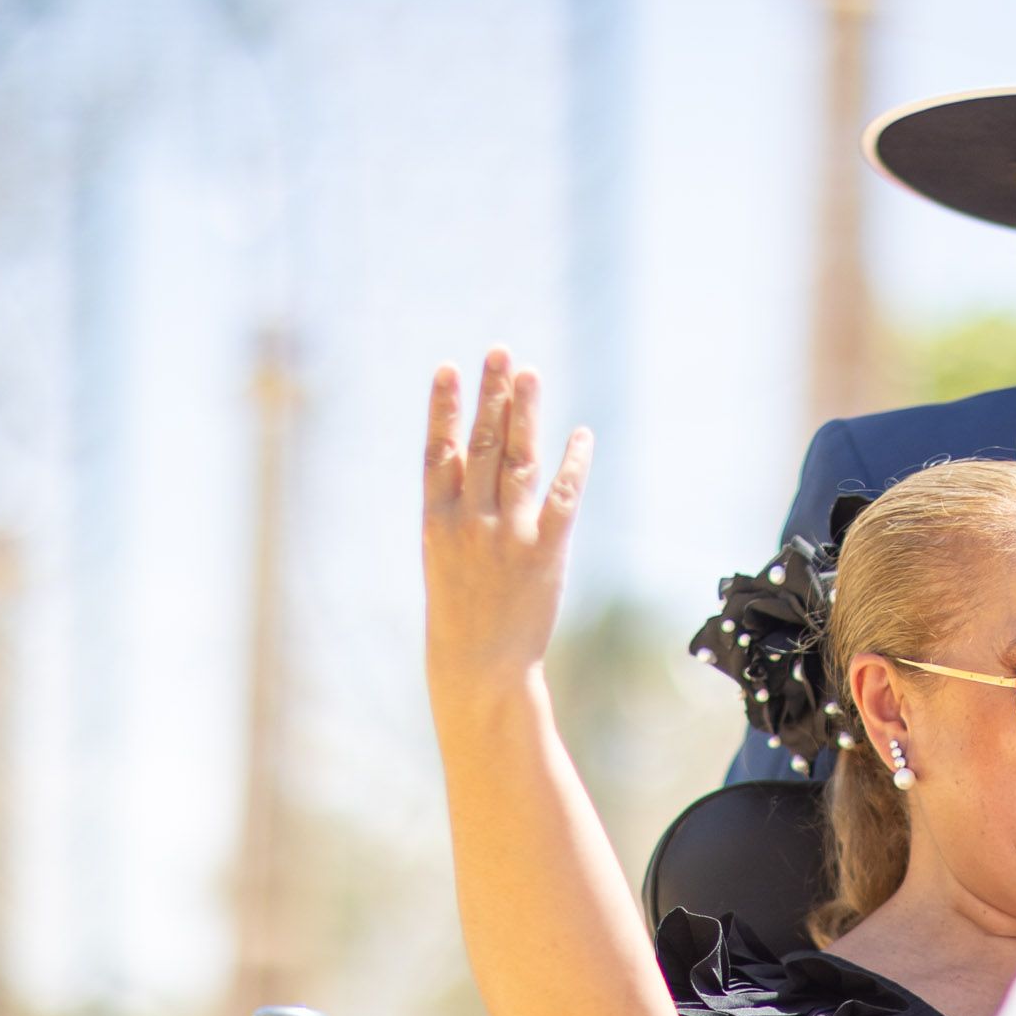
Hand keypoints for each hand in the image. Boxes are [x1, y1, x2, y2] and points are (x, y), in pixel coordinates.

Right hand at [422, 346, 592, 695]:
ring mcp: (506, 535)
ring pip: (517, 459)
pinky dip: (572, 463)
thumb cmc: (459, 610)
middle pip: (482, 444)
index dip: (444, 408)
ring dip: (525, 413)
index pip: (438, 451)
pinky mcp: (544, 553)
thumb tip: (469, 456)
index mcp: (436, 521)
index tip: (448, 369)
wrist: (479, 664)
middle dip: (492, 394)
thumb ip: (455, 507)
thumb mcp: (442, 555)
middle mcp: (469, 521)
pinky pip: (561, 497)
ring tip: (530, 373)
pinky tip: (580, 434)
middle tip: (501, 352)